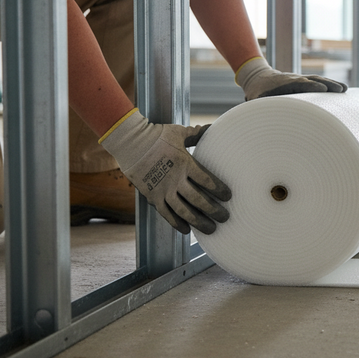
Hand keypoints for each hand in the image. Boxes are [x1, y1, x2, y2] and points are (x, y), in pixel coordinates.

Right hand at [99, 110, 230, 233]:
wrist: (129, 142)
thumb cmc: (156, 135)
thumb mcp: (178, 132)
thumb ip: (196, 133)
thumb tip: (210, 127)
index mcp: (185, 163)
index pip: (207, 180)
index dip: (219, 190)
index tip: (229, 196)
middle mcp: (175, 179)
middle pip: (198, 200)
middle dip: (214, 210)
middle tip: (225, 217)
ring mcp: (163, 189)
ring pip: (184, 211)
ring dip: (199, 222)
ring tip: (211, 229)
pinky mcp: (152, 196)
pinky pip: (166, 214)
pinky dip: (177, 223)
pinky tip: (186, 230)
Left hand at [235, 56, 346, 100]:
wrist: (258, 77)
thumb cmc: (256, 92)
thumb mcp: (254, 100)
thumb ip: (259, 107)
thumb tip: (263, 120)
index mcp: (283, 83)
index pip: (299, 83)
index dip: (311, 86)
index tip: (323, 90)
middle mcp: (295, 79)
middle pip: (313, 79)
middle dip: (327, 84)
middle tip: (341, 90)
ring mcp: (301, 80)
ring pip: (318, 79)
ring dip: (331, 84)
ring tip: (345, 90)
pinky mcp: (305, 83)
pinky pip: (319, 82)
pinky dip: (330, 85)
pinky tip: (342, 89)